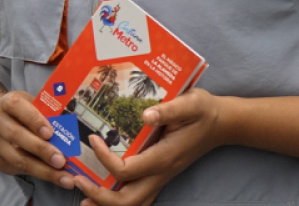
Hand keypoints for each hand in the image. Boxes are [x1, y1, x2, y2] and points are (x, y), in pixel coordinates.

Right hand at [0, 91, 77, 190]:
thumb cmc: (21, 111)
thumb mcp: (31, 104)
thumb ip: (45, 114)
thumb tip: (68, 130)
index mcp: (7, 103)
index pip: (17, 108)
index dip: (34, 120)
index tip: (50, 133)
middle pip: (16, 136)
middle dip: (41, 149)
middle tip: (61, 160)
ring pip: (17, 159)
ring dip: (43, 170)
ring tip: (63, 177)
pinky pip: (18, 169)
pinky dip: (39, 174)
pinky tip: (55, 178)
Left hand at [72, 88, 228, 205]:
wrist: (221, 124)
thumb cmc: (203, 112)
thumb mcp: (191, 103)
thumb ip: (169, 109)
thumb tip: (146, 114)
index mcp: (164, 157)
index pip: (127, 170)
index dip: (105, 158)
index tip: (93, 138)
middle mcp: (161, 173)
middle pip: (128, 201)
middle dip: (100, 196)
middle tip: (78, 182)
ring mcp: (161, 178)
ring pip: (133, 205)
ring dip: (107, 205)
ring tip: (84, 199)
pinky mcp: (160, 176)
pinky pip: (139, 198)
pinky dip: (119, 202)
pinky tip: (103, 195)